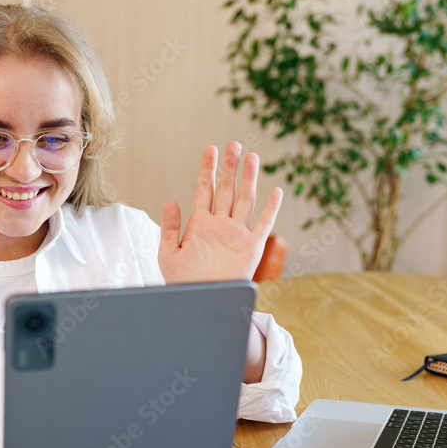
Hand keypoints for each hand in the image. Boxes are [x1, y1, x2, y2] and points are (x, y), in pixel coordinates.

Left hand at [159, 142, 282, 283]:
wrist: (202, 303)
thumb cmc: (184, 283)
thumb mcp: (169, 254)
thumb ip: (170, 227)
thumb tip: (171, 200)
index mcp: (200, 224)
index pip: (205, 189)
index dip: (208, 169)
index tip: (211, 149)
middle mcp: (220, 225)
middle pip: (227, 189)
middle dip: (230, 167)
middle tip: (234, 144)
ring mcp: (237, 234)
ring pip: (245, 200)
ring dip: (249, 179)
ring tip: (252, 157)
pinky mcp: (252, 247)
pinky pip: (264, 224)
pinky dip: (271, 208)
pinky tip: (276, 191)